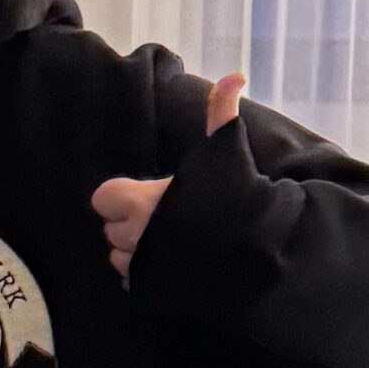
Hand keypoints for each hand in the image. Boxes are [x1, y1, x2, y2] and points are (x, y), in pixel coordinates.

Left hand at [91, 70, 242, 282]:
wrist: (265, 254)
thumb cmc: (241, 196)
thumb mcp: (228, 149)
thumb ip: (221, 111)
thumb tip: (236, 74)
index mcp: (141, 201)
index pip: (103, 198)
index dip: (123, 197)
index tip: (149, 197)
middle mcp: (134, 237)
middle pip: (111, 230)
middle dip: (132, 225)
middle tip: (166, 220)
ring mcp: (143, 268)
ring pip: (120, 259)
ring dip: (137, 253)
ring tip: (170, 244)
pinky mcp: (153, 294)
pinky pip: (133, 285)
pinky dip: (147, 277)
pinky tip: (173, 267)